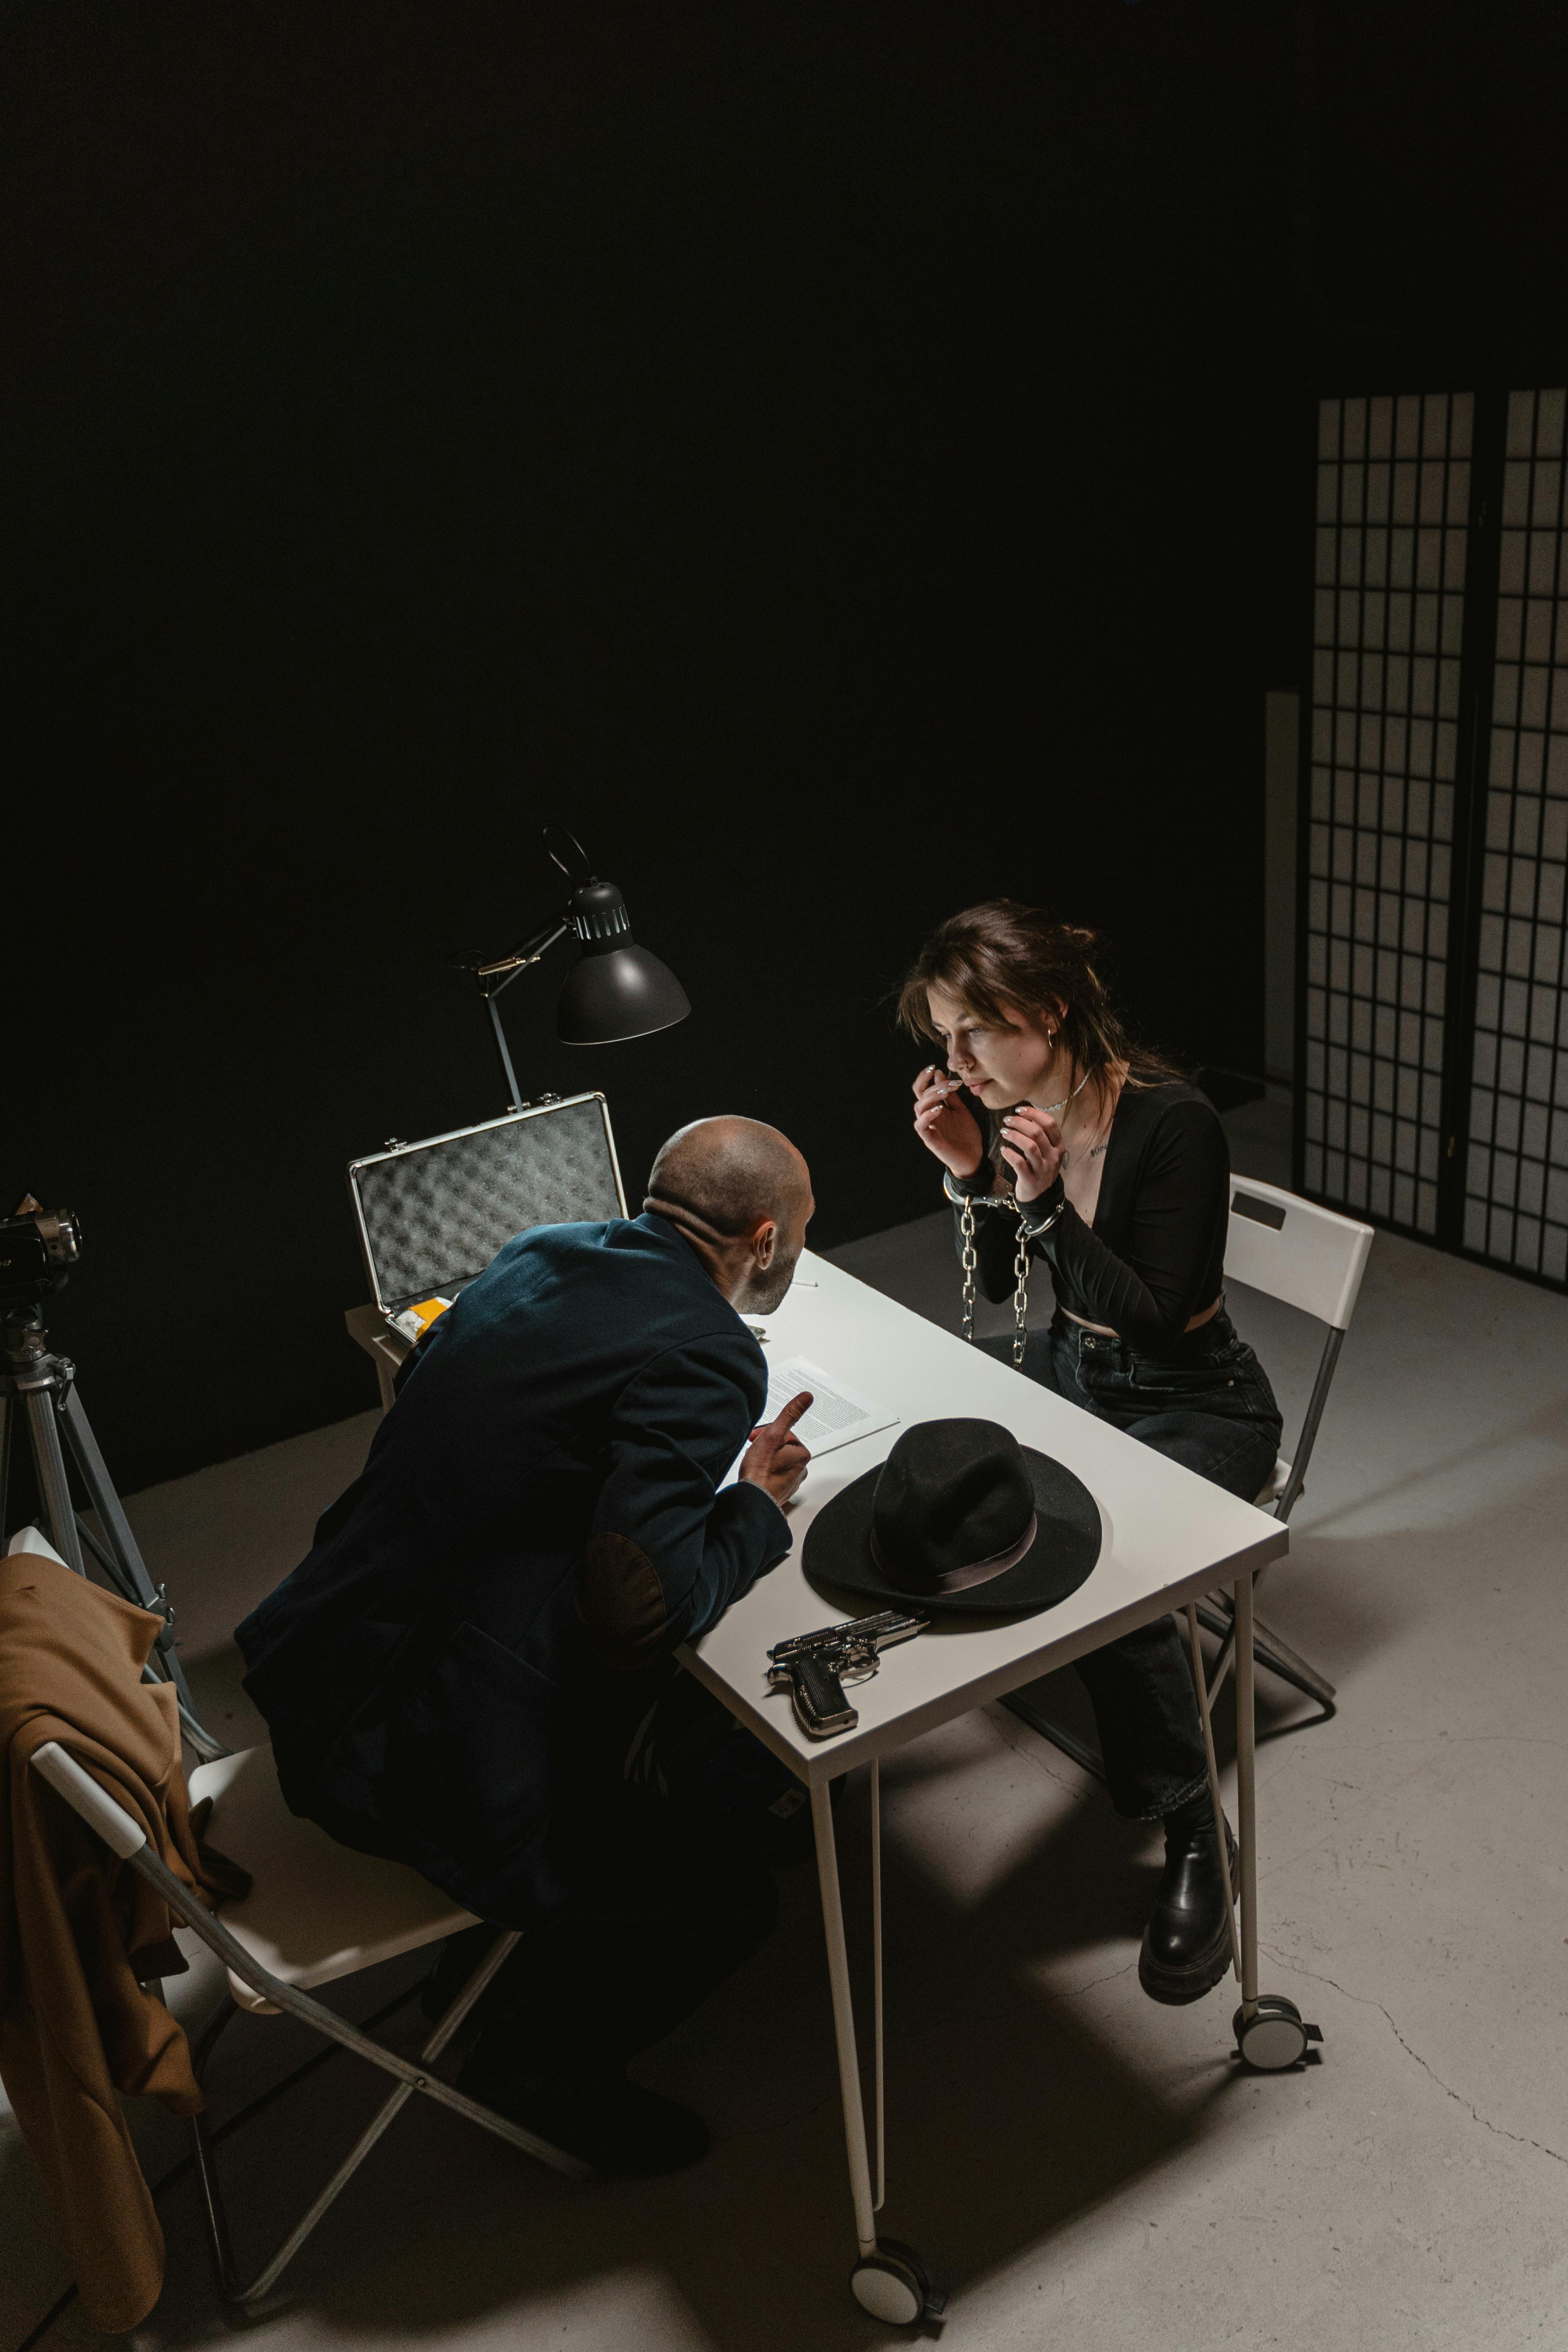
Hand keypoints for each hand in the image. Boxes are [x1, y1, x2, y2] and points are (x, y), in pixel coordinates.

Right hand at [740, 1389, 812, 1506]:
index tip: (757, 1439)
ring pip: (777, 1461)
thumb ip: (790, 1414)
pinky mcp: (782, 1491)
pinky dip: (765, 1472)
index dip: (768, 1434)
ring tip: (755, 1464)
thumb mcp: (774, 1435)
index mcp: (802, 1454)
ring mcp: (792, 1481)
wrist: (752, 1499)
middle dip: (767, 1446)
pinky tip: (757, 1474)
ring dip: (765, 1459)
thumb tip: (806, 1397)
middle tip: (754, 1452)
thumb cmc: (760, 1469)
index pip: (785, 1434)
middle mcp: (801, 1469)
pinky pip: (773, 1475)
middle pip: (781, 1447)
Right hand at [912, 1064, 982, 1179]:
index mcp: (935, 1107)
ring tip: (944, 1093)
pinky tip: (939, 1109)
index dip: (924, 1077)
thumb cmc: (966, 1134)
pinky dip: (927, 1115)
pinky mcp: (929, 1139)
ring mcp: (928, 1127)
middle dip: (933, 1085)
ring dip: (930, 1097)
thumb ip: (951, 1094)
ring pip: (918, 1108)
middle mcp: (929, 1115)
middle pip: (920, 1095)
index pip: (923, 1088)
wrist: (973, 1157)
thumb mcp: (961, 1109)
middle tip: (950, 1083)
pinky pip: (921, 1125)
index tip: (935, 1067)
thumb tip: (939, 1073)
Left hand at [996, 1103, 1064, 1202]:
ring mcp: (1043, 1168)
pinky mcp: (1031, 1179)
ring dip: (1014, 1135)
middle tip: (1007, 1120)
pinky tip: (1003, 1150)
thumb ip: (1042, 1135)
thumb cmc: (1041, 1168)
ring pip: (1029, 1146)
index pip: (1050, 1124)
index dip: (1034, 1113)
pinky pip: (1019, 1163)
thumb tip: (1025, 1114)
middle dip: (1020, 1123)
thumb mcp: (1048, 1152)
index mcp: (1058, 1146)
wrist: (1041, 1195)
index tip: (1019, 1109)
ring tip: (1004, 1131)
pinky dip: (1009, 1154)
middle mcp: (1053, 1156)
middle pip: (1037, 1133)